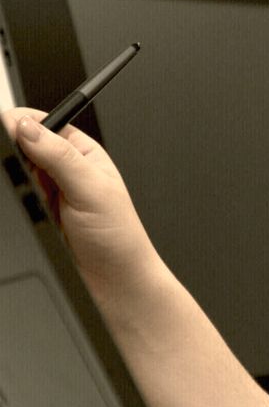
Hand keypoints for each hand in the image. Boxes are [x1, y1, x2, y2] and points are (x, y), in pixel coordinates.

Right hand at [1, 108, 157, 303]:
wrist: (115, 282)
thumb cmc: (119, 236)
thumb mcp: (92, 188)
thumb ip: (59, 156)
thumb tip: (27, 126)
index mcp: (83, 153)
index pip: (43, 124)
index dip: (21, 123)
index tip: (8, 131)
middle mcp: (64, 170)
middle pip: (22, 147)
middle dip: (14, 156)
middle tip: (25, 176)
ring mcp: (46, 194)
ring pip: (13, 175)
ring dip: (15, 182)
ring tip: (35, 200)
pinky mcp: (35, 216)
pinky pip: (13, 200)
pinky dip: (13, 202)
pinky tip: (27, 212)